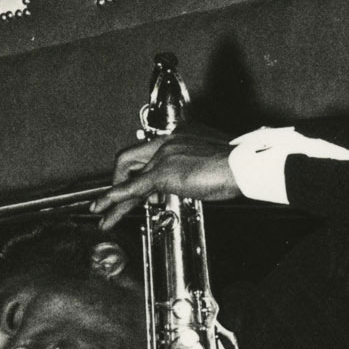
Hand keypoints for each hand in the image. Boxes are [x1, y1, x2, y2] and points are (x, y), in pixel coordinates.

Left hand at [90, 125, 239, 229]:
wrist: (247, 164)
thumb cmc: (242, 164)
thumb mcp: (216, 160)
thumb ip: (199, 166)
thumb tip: (195, 179)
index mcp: (183, 134)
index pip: (152, 150)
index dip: (146, 170)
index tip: (147, 189)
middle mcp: (170, 139)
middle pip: (131, 157)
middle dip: (120, 178)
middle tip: (118, 197)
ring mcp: (164, 155)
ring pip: (128, 176)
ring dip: (114, 197)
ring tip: (104, 215)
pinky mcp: (163, 173)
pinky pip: (131, 189)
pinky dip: (113, 200)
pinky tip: (101, 210)